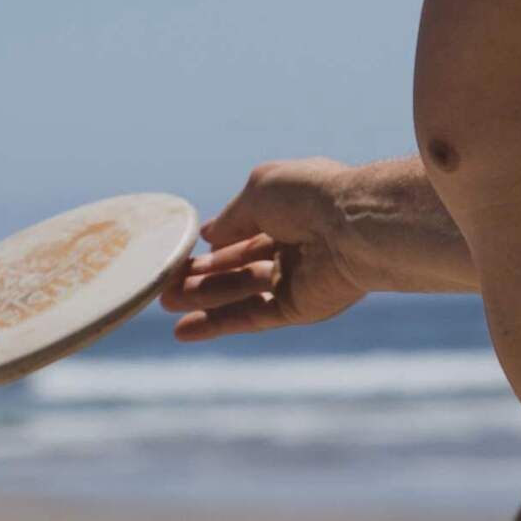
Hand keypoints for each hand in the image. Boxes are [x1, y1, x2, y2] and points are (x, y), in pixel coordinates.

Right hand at [160, 159, 372, 343]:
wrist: (356, 227)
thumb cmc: (310, 196)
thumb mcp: (259, 190)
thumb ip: (232, 217)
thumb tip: (209, 235)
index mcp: (289, 211)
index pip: (244, 231)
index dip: (215, 242)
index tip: (184, 253)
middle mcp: (292, 246)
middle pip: (238, 265)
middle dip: (202, 275)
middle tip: (164, 284)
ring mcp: (294, 279)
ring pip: (239, 292)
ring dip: (202, 299)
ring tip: (164, 303)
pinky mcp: (297, 309)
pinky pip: (250, 317)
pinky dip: (217, 324)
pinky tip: (182, 330)